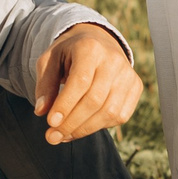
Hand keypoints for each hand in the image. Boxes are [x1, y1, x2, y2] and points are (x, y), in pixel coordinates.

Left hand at [34, 23, 140, 144]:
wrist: (97, 41)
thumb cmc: (69, 54)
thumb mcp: (50, 61)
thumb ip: (45, 85)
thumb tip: (41, 111)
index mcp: (90, 48)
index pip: (80, 82)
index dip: (65, 105)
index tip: (50, 123)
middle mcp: (114, 60)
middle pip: (95, 100)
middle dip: (72, 123)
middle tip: (52, 137)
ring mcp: (128, 74)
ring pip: (109, 112)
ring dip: (84, 129)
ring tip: (64, 135)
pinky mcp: (136, 87)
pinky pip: (120, 116)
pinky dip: (99, 127)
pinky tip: (81, 128)